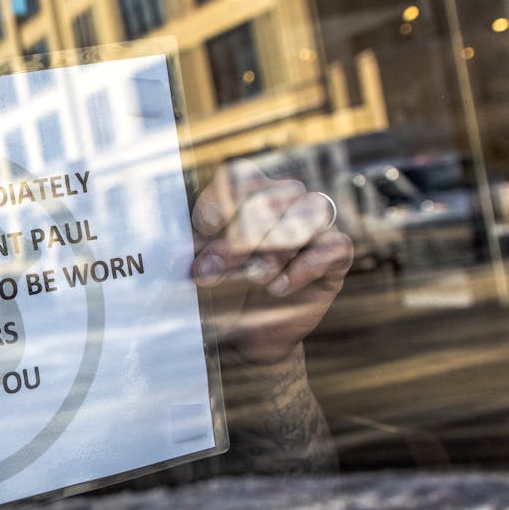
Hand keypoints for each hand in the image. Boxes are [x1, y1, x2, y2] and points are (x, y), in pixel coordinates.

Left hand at [191, 160, 351, 365]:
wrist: (247, 333)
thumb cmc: (221, 291)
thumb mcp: (202, 270)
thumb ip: (193, 252)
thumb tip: (173, 249)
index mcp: (248, 196)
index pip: (241, 176)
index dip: (224, 196)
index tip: (205, 226)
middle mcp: (285, 202)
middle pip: (275, 196)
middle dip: (243, 234)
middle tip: (215, 268)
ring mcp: (314, 227)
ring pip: (310, 213)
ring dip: (276, 247)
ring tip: (253, 278)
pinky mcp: (335, 257)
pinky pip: (334, 246)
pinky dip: (306, 266)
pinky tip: (279, 287)